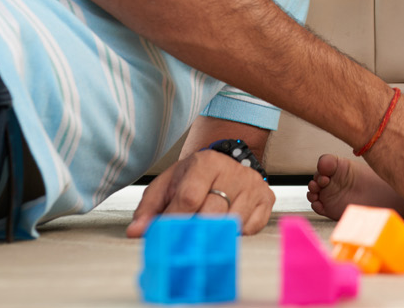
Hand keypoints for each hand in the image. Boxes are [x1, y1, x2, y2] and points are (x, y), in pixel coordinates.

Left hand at [126, 149, 274, 237]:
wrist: (226, 163)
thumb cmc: (194, 177)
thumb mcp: (167, 185)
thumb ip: (149, 209)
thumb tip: (136, 232)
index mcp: (206, 162)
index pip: (190, 198)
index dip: (176, 221)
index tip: (167, 235)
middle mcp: (233, 171)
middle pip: (213, 213)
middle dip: (195, 231)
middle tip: (184, 241)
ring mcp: (253, 185)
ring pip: (232, 223)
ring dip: (215, 234)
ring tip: (205, 230)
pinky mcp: (267, 199)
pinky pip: (250, 228)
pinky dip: (236, 233)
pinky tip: (226, 224)